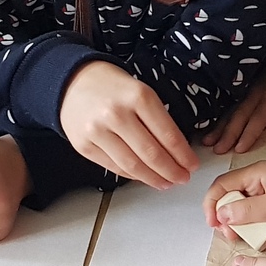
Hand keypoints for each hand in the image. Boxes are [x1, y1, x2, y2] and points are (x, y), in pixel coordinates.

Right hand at [58, 61, 197, 188]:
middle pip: (151, 154)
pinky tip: (143, 176)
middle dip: (171, 171)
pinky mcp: (83, 145)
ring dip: (153, 178)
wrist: (73, 82)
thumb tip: (178, 152)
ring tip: (165, 183)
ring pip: (132, 165)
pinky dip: (131, 175)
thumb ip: (158, 119)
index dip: (183, 156)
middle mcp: (116, 114)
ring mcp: (97, 131)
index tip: (191, 165)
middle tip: (181, 178)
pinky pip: (113, 167)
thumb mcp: (141, 92)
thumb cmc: (113, 87)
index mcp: (138, 97)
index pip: (168, 135)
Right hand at [203, 58, 265, 153]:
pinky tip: (209, 130)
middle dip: (227, 134)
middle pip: (239, 116)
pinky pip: (230, 108)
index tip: (239, 149)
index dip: (249, 134)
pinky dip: (219, 120)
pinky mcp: (242, 94)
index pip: (258, 118)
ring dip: (218, 128)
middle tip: (217, 150)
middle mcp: (255, 95)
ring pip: (231, 113)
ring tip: (206, 142)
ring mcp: (246, 94)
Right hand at [204, 161, 265, 243]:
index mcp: (257, 174)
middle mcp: (260, 184)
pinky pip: (265, 224)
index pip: (222, 186)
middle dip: (234, 222)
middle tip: (237, 236)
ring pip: (249, 218)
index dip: (213, 204)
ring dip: (257, 230)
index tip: (214, 224)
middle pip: (232, 204)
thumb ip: (247, 211)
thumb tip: (222, 215)